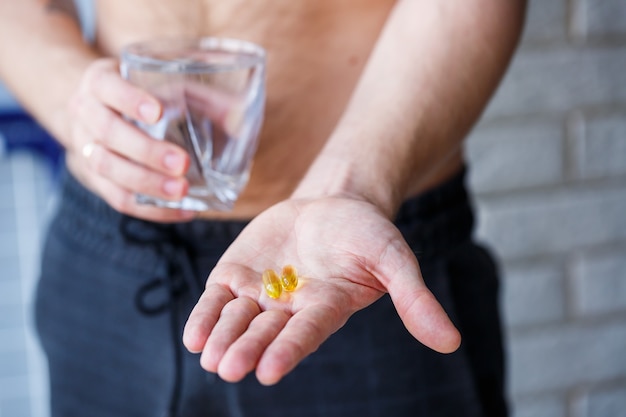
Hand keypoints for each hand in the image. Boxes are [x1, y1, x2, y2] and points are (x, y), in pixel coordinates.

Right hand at [66, 58, 194, 221]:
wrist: (99, 111)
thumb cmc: (143, 94)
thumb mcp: (164, 83)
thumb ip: (199, 95)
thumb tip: (238, 117)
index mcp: (100, 81)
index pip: (107, 87)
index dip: (129, 100)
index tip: (158, 113)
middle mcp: (85, 113)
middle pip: (107, 132)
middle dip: (145, 150)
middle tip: (181, 162)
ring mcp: (85, 148)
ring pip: (106, 168)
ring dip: (146, 182)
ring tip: (182, 191)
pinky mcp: (95, 181)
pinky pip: (118, 198)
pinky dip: (151, 208)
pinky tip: (183, 210)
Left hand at [183, 196, 460, 385]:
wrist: (333, 204)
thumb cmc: (367, 233)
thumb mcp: (394, 259)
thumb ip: (414, 299)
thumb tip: (451, 343)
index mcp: (325, 308)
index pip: (305, 333)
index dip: (288, 349)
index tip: (270, 371)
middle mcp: (289, 309)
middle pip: (265, 332)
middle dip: (247, 350)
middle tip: (230, 368)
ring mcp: (260, 294)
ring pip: (237, 320)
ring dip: (222, 337)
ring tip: (209, 355)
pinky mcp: (236, 276)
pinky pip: (217, 300)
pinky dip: (205, 316)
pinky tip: (193, 336)